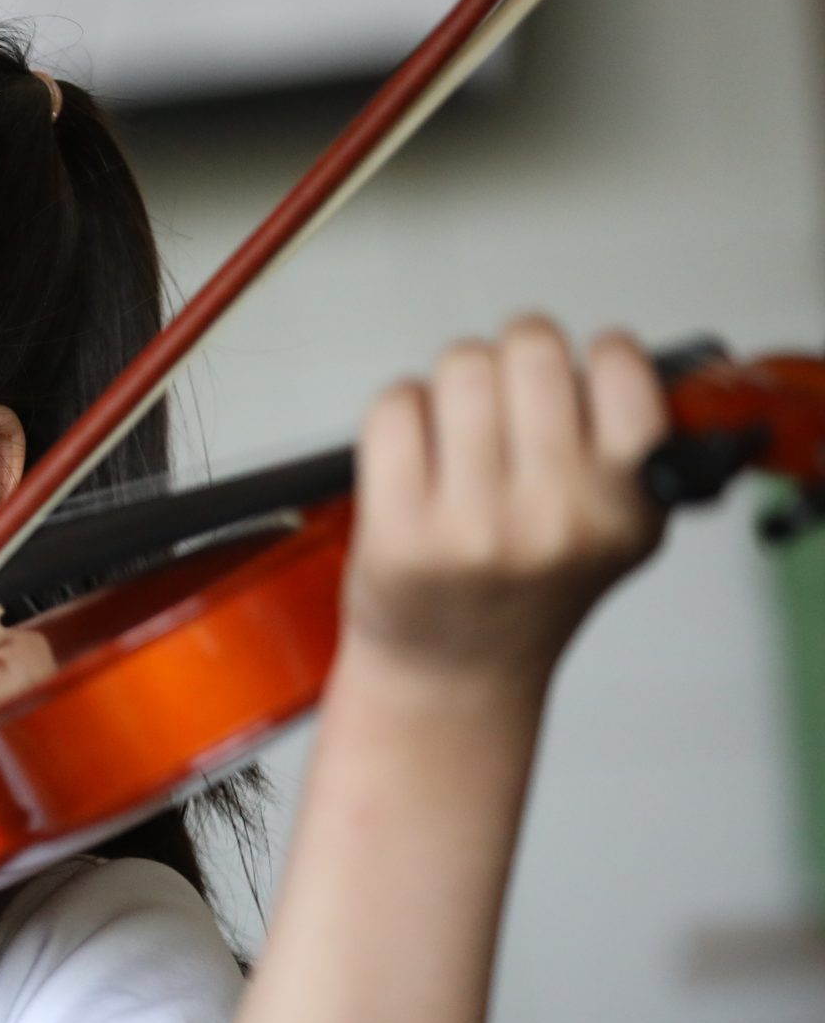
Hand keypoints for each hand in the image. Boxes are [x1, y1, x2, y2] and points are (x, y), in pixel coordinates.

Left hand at [343, 318, 667, 700]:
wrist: (452, 673)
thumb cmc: (522, 594)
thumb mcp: (612, 531)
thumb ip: (627, 451)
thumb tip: (610, 359)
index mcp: (626, 507)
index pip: (622, 372)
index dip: (590, 360)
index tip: (572, 382)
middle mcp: (558, 517)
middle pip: (530, 349)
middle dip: (511, 359)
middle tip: (501, 401)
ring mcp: (477, 525)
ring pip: (461, 368)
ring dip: (453, 384)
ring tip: (456, 432)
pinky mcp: (401, 529)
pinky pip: (395, 407)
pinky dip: (399, 411)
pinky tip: (412, 452)